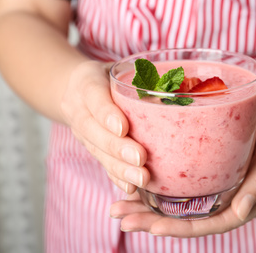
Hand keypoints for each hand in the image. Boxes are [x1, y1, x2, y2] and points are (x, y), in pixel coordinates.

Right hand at [60, 60, 149, 193]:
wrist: (74, 90)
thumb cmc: (107, 77)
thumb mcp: (117, 66)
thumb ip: (141, 73)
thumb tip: (181, 81)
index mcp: (86, 83)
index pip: (93, 97)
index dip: (107, 114)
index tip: (123, 128)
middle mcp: (79, 110)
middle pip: (94, 131)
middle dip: (118, 148)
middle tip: (140, 159)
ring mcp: (83, 133)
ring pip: (98, 153)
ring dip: (120, 168)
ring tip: (142, 179)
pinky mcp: (91, 148)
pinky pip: (102, 164)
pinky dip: (117, 177)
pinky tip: (131, 188)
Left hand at [109, 98, 255, 236]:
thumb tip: (240, 211)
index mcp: (253, 200)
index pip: (216, 222)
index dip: (184, 227)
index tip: (153, 227)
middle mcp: (234, 198)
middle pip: (192, 218)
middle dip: (155, 221)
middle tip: (120, 217)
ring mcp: (222, 186)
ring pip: (184, 205)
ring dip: (151, 208)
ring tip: (119, 206)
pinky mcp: (214, 170)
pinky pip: (186, 185)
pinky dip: (162, 188)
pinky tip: (139, 184)